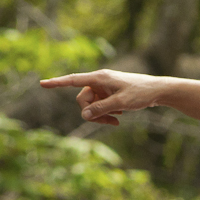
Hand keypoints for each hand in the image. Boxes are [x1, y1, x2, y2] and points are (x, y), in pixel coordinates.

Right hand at [39, 69, 162, 125]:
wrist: (157, 91)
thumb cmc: (141, 93)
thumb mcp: (121, 103)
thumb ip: (101, 109)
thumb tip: (83, 115)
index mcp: (99, 78)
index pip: (73, 80)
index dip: (57, 83)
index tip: (42, 84)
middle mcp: (99, 81)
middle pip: (83, 100)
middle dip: (92, 113)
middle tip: (109, 121)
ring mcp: (104, 88)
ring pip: (91, 105)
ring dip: (100, 115)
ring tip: (116, 121)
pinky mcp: (109, 94)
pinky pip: (100, 106)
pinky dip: (107, 113)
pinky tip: (120, 116)